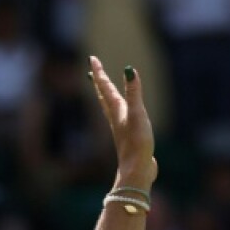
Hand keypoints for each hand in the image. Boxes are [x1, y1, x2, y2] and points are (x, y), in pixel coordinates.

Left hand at [88, 56, 156, 187]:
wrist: (137, 171)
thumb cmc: (137, 143)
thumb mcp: (137, 114)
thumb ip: (134, 93)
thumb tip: (128, 69)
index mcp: (117, 110)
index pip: (105, 87)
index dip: (99, 72)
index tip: (92, 59)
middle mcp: (115, 118)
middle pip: (104, 96)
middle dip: (99, 82)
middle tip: (92, 70)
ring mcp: (121, 128)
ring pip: (110, 108)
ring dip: (106, 96)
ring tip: (103, 89)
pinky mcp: (128, 138)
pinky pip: (120, 119)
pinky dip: (119, 110)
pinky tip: (122, 114)